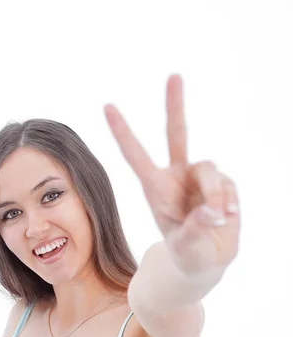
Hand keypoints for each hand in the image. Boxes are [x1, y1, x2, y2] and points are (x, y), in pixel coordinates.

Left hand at [103, 74, 240, 275]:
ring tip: (216, 219)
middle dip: (174, 105)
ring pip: (209, 168)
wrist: (206, 261)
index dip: (123, 132)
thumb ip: (196, 229)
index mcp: (155, 188)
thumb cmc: (187, 254)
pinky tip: (225, 218)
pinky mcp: (221, 183)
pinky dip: (229, 203)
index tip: (107, 106)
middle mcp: (176, 176)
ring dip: (214, 194)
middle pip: (176, 134)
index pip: (135, 156)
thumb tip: (213, 209)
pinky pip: (228, 184)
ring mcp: (199, 178)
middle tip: (173, 75)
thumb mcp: (186, 247)